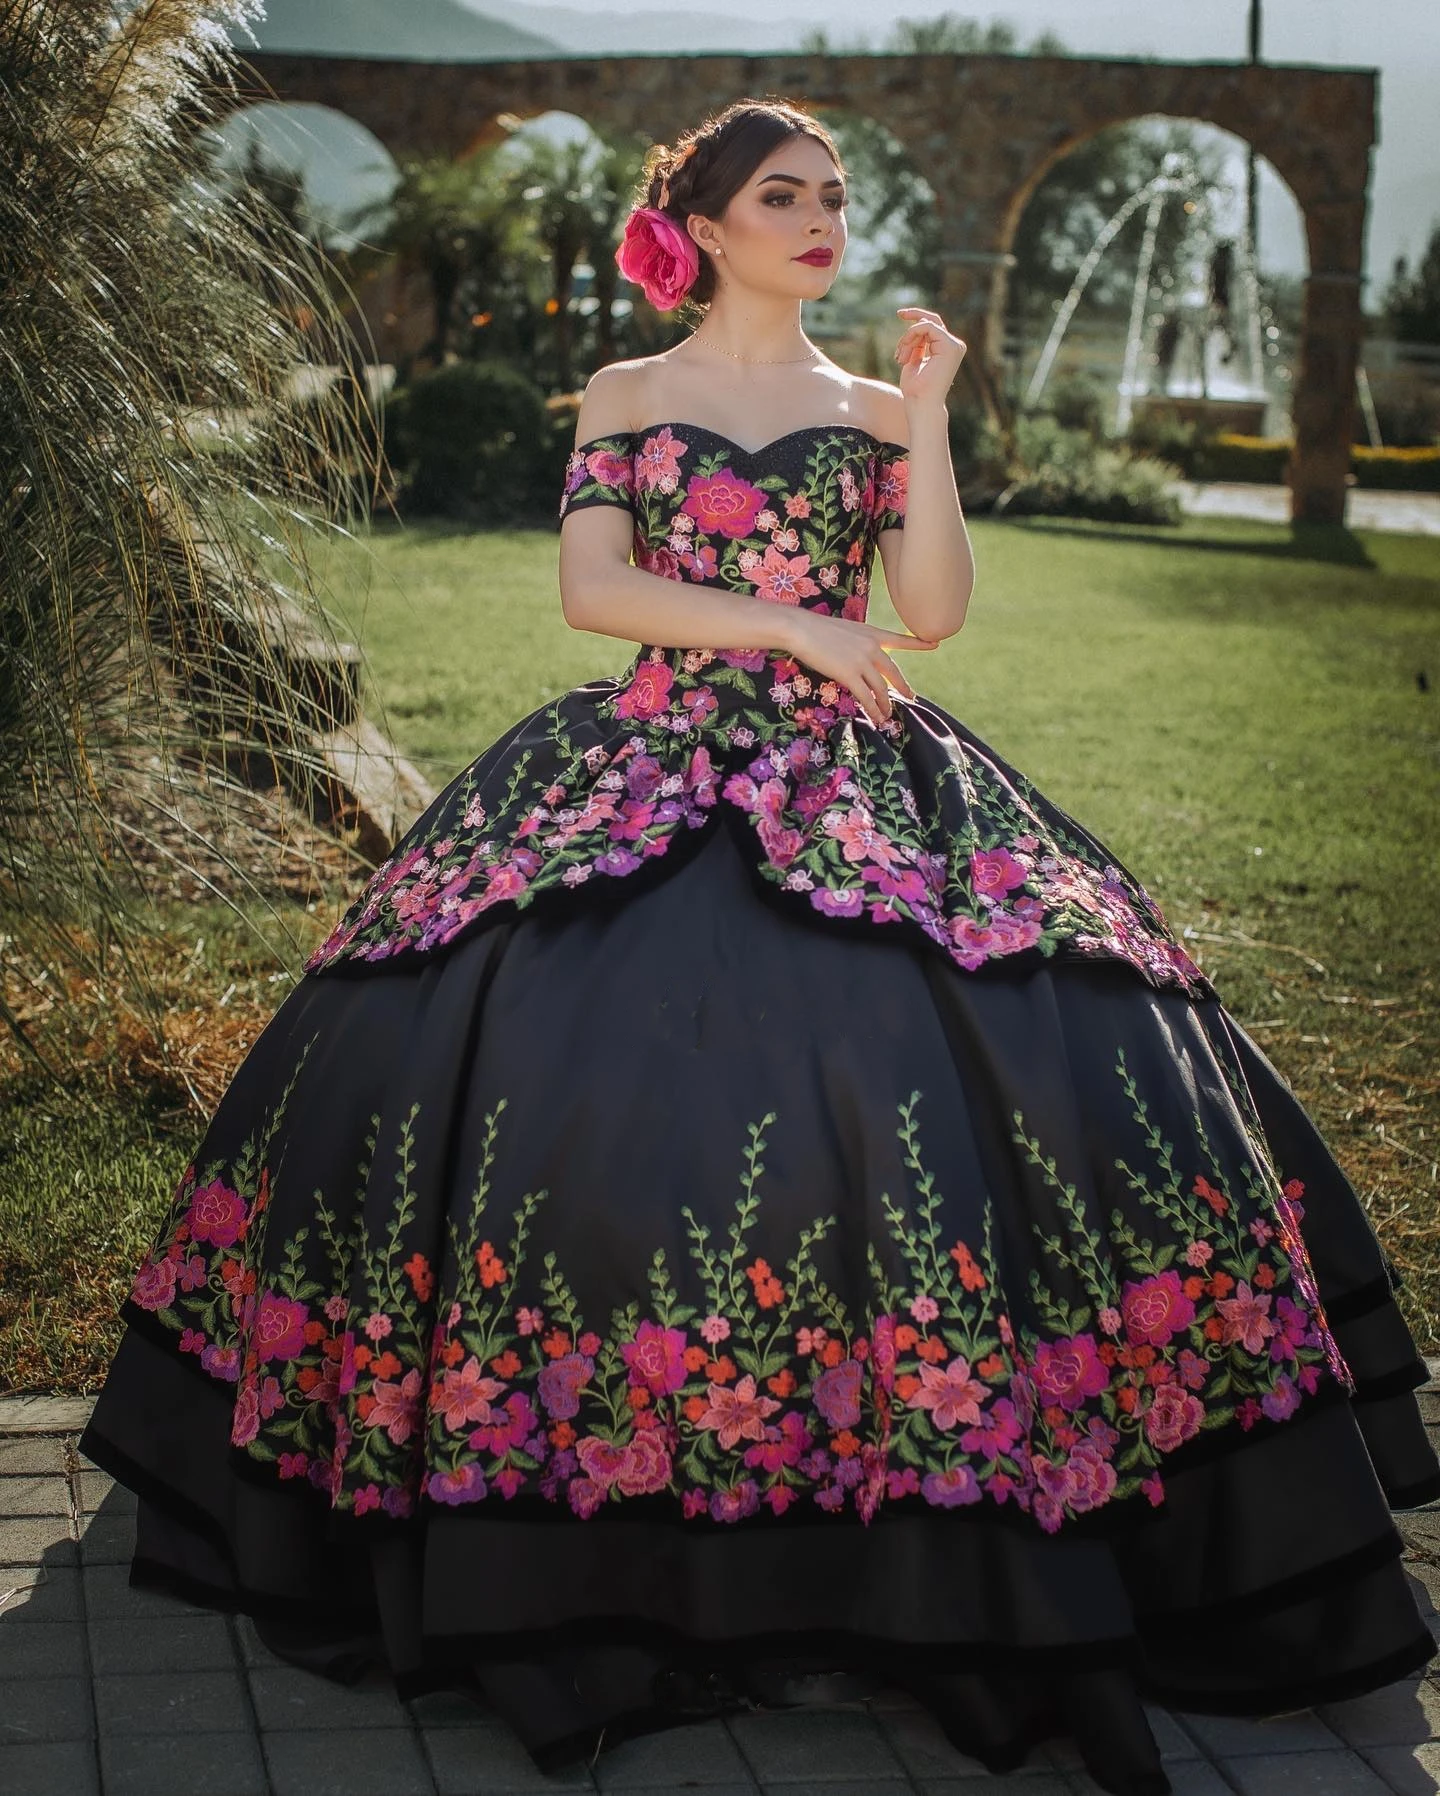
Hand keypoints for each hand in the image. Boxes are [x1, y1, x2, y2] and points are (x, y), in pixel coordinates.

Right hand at [783, 610, 938, 727]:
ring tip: (887, 715)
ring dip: (885, 704)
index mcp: (871, 633)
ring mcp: (862, 661)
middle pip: (893, 672)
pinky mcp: (850, 674)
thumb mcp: (844, 630)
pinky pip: (866, 696)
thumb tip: (859, 658)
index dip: (918, 643)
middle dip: (903, 687)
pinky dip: (873, 709)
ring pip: (881, 688)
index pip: (899, 639)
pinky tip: (876, 717)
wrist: (801, 629)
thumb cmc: (814, 628)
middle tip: (911, 697)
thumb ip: (857, 642)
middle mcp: (872, 647)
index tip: (935, 644)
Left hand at [894, 307, 966, 406]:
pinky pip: (928, 327)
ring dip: (908, 338)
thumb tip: (916, 327)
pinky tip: (906, 354)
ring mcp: (954, 346)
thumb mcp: (914, 360)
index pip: (931, 326)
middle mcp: (954, 346)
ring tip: (901, 358)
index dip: (916, 318)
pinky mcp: (951, 347)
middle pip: (932, 320)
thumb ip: (918, 345)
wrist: (921, 404)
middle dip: (913, 316)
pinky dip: (912, 335)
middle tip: (899, 314)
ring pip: (927, 325)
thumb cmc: (915, 390)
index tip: (899, 314)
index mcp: (946, 350)